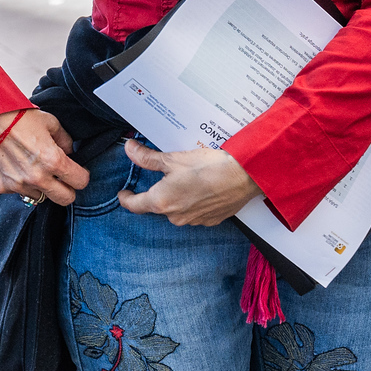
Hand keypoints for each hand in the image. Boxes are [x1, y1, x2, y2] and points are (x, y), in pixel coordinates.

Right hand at [0, 109, 87, 205]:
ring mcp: (16, 185)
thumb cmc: (19, 118)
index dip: (82, 176)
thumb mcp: (52, 124)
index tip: (78, 172)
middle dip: (68, 190)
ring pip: (40, 196)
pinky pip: (17, 192)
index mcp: (53, 161)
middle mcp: (35, 177)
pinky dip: (20, 184)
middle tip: (63, 179)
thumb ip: (65, 141)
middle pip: (64, 199)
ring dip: (41, 186)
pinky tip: (17, 168)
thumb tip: (70, 153)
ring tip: (34, 168)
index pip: (80, 182)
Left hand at [116, 140, 261, 226]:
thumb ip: (148, 158)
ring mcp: (193, 221)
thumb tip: (129, 150)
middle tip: (172, 173)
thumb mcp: (174, 158)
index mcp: (160, 201)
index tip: (125, 193)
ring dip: (180, 197)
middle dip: (162, 191)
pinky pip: (196, 212)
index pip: (134, 205)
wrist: (245, 176)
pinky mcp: (210, 220)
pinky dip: (197, 202)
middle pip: (159, 205)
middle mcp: (174, 216)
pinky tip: (207, 188)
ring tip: (194, 179)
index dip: (126, 198)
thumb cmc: (209, 166)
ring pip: (178, 209)